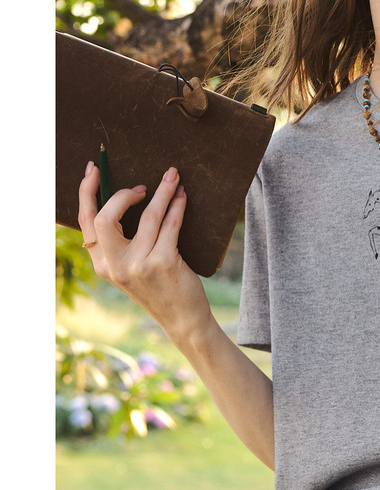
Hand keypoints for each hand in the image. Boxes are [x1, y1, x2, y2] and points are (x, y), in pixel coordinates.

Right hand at [78, 161, 210, 343]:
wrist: (182, 319)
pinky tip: (182, 196)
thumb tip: (122, 198)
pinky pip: (170, 223)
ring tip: (173, 178)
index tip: (93, 170)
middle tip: (142, 185)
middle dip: (121, 193)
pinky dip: (177, 205)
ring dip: (163, 191)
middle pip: (105, 217)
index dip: (87, 192)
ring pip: (148, 215)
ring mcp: (139, 264)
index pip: (86, 222)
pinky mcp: (163, 262)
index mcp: (102, 264)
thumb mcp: (130, 269)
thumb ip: (120, 243)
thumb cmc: (159, 288)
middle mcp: (115, 265)